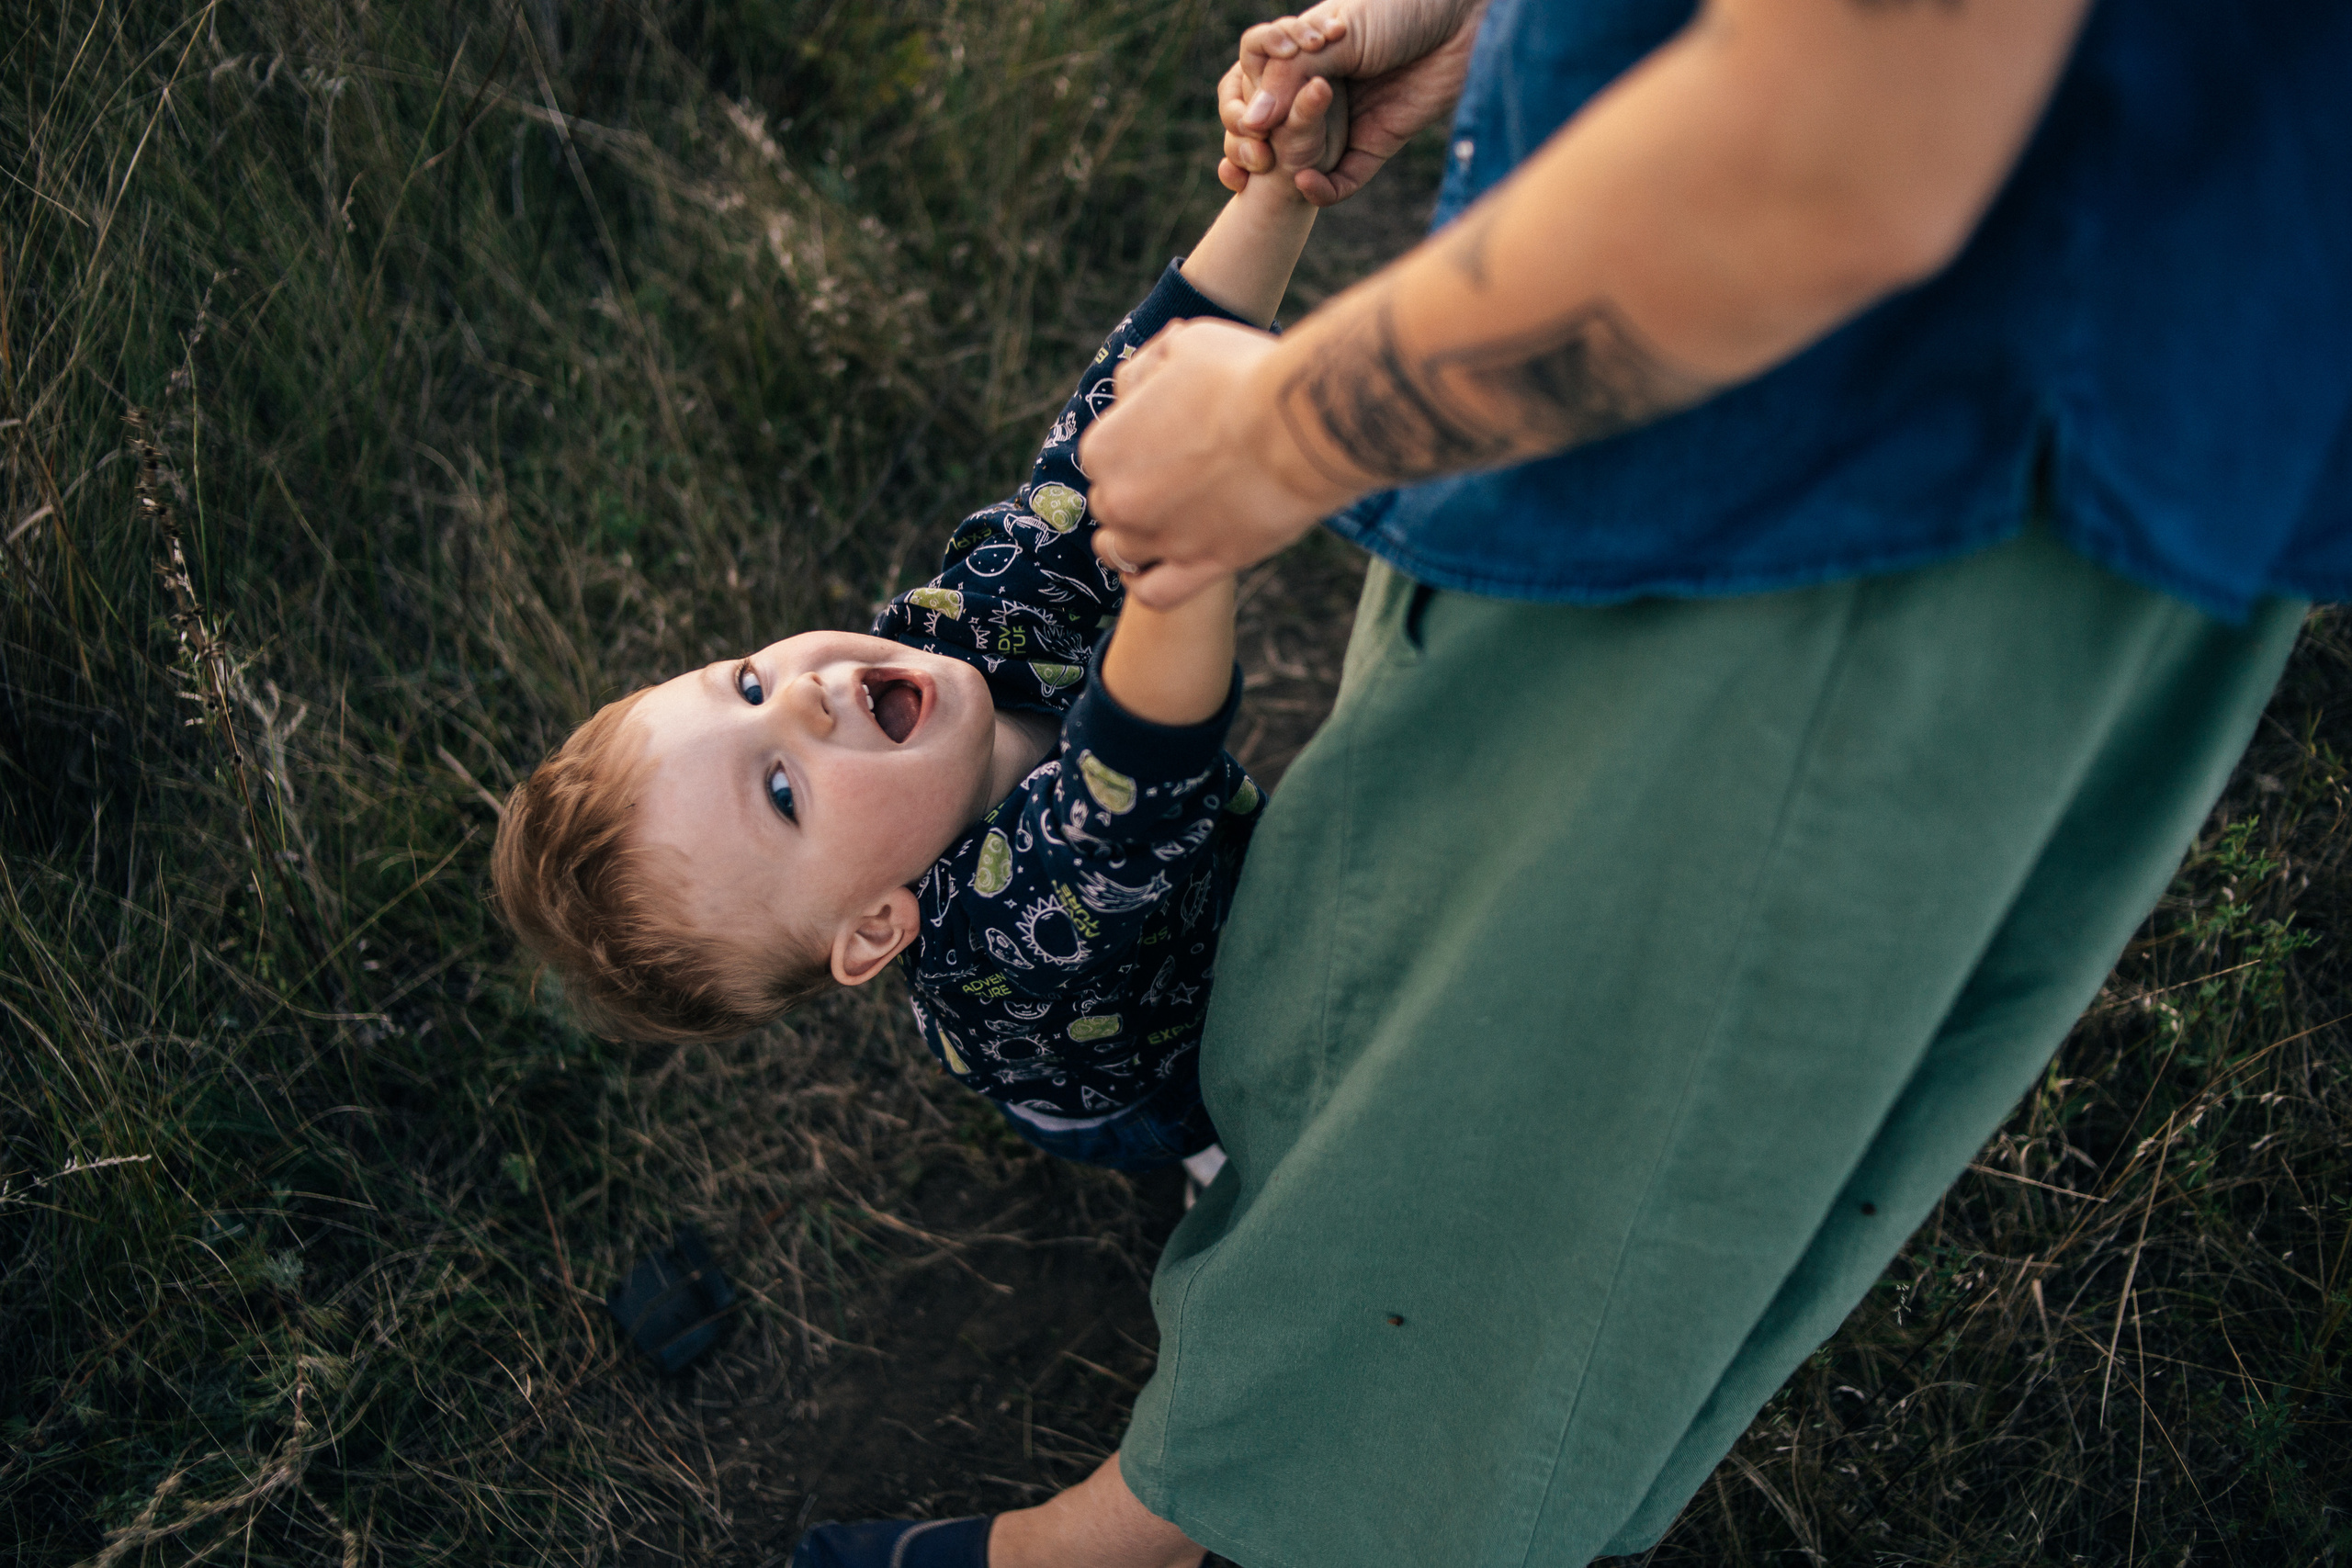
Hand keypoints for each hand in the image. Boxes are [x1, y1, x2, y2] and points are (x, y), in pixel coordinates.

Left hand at [1081, 320, 1353, 608]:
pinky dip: (1148, 583)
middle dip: (1136, 491)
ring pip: (1123, 551)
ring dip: (1136, 538)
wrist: (1302, 424)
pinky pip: (1154, 593)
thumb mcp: (1186, 345)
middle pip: (1112, 504)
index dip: (1134, 448)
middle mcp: (1120, 500)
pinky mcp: (1202, 567)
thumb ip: (1153, 366)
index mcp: (1104, 447)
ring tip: (1166, 522)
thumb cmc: (1246, 375)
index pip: (1104, 457)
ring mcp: (1159, 539)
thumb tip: (1145, 375)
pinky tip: (1161, 566)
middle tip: (1180, 475)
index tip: (1169, 439)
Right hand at [1218, 0, 1490, 205]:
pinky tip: (1307, 182)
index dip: (1243, 102)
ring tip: (1275, 171)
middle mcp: (1318, 88)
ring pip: (1300, 159)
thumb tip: (1253, 123)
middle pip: (1270, 128)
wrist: (1464, 20)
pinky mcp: (1375, 145)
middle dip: (1254, 145)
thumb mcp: (1338, 37)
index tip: (1248, 111)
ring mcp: (1345, 119)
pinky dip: (1321, 188)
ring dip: (1281, 172)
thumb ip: (1293, 77)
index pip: (1254, 83)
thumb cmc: (1401, 9)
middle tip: (1256, 153)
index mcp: (1302, 54)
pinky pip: (1341, 181)